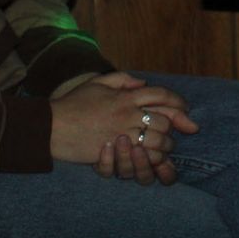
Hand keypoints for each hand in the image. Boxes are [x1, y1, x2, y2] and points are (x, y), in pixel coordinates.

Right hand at [50, 70, 198, 185]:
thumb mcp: (97, 83)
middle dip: (174, 126)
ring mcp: (123, 131)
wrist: (52, 126)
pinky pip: (144, 154)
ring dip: (166, 144)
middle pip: (164, 118)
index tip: (186, 110)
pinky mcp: (116, 149)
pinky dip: (153, 157)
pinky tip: (154, 158)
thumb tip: (142, 82)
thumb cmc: (73, 104)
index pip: (161, 95)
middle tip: (177, 132)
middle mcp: (128, 112)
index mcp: (125, 95)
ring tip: (166, 148)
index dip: (178, 102)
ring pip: (158, 139)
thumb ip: (122, 79)